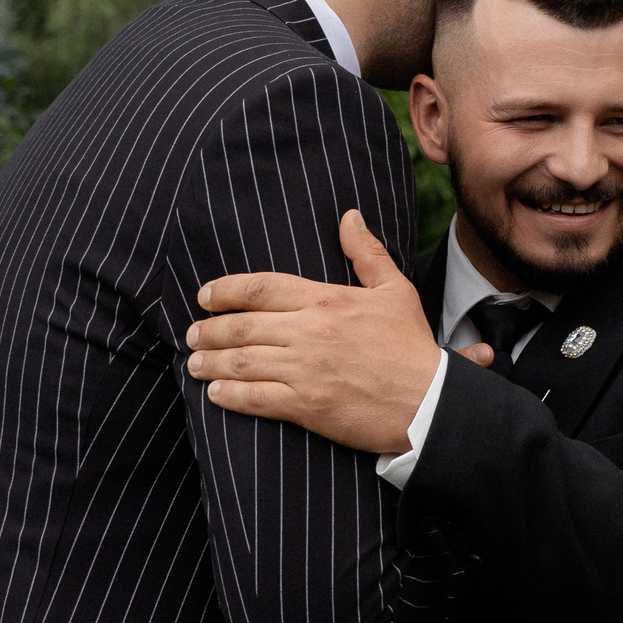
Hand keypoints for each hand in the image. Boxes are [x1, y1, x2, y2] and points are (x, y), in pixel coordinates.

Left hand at [185, 210, 482, 451]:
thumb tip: (349, 217)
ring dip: (210, 364)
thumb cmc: (412, 347)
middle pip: (241, 326)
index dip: (225, 291)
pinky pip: (255, 398)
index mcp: (325, 300)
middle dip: (208, 331)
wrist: (430, 402)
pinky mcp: (306, 406)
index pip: (260, 288)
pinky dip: (229, 396)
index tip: (205, 297)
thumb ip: (367, 253)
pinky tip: (216, 395)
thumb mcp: (396, 290)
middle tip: (192, 336)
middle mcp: (308, 332)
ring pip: (240, 362)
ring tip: (194, 364)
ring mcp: (304, 370)